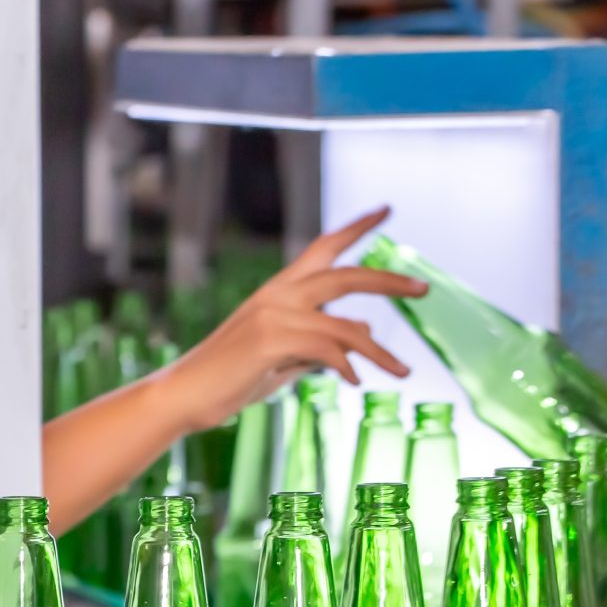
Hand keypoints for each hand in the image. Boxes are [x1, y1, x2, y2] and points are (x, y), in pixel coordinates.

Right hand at [159, 207, 429, 430]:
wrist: (183, 396)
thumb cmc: (230, 378)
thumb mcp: (284, 354)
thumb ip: (321, 339)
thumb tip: (366, 332)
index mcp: (278, 291)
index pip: (322, 248)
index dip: (355, 228)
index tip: (385, 210)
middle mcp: (277, 296)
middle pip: (345, 276)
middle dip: (388, 281)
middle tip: (423, 289)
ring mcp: (273, 317)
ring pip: (345, 324)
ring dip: (380, 352)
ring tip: (404, 372)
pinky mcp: (271, 342)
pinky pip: (327, 350)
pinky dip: (348, 367)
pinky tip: (355, 383)